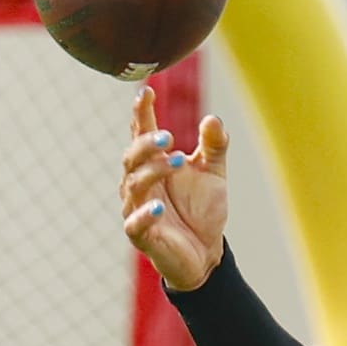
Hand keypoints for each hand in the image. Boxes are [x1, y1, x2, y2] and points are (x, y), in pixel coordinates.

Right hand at [120, 85, 228, 290]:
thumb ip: (214, 147)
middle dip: (147, 144)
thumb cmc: (202, 210)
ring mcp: (136, 208)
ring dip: (154, 171)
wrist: (206, 253)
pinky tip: (159, 207)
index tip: (146, 92)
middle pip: (132, 157)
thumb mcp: (213, 174)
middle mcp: (140, 183)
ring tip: (177, 161)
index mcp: (153, 164)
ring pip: (134, 184)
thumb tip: (213, 119)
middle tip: (168, 137)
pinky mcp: (140, 235)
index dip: (141, 113)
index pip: (142, 134)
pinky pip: (134, 223)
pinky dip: (144, 214)